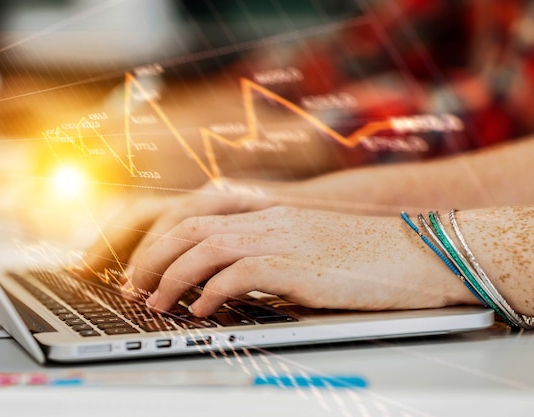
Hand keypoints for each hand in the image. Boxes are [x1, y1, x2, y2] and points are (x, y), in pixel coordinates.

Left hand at [131, 207, 478, 315]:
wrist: (417, 253)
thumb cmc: (366, 256)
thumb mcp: (308, 248)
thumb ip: (269, 257)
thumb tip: (230, 284)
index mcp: (269, 213)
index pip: (198, 216)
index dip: (164, 239)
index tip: (146, 266)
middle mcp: (268, 219)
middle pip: (189, 227)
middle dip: (152, 256)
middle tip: (133, 285)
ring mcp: (280, 236)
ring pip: (203, 246)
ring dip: (170, 275)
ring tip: (154, 302)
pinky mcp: (295, 262)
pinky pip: (235, 274)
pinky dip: (209, 292)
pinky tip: (200, 311)